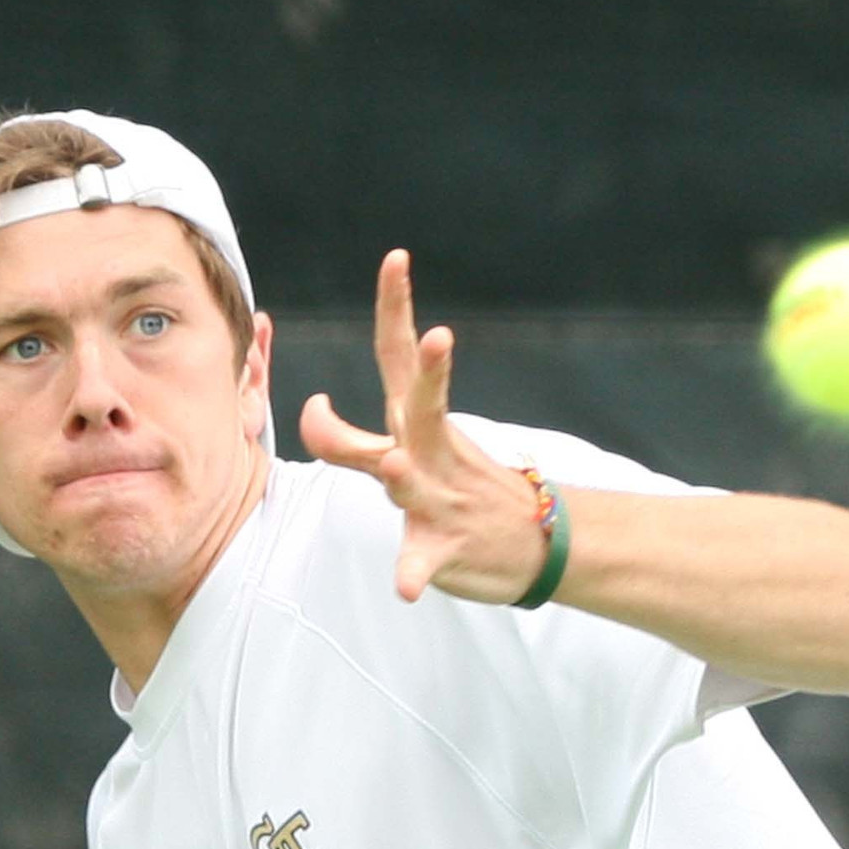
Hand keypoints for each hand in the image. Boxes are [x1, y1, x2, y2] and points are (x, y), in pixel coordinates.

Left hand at [300, 249, 549, 604]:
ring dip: (404, 476)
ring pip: (412, 484)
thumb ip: (353, 435)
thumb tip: (311, 410)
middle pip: (420, 405)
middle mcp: (428, 452)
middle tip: (438, 335)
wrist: (537, 542)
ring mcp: (439, 499)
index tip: (396, 258)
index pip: (400, 356)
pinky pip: (422, 562)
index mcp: (418, 422)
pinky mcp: (446, 546)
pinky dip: (412, 575)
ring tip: (398, 467)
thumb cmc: (458, 487)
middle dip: (429, 373)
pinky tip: (405, 590)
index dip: (396, 308)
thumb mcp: (412, 449)